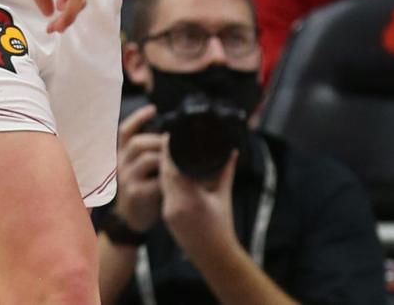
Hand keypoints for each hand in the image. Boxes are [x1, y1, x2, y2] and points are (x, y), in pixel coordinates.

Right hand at [114, 104, 164, 232]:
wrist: (134, 219)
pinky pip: (154, 181)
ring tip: (178, 160)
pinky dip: (167, 178)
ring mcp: (126, 179)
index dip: (138, 118)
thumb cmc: (144, 188)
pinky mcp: (134, 194)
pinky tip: (176, 180)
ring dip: (165, 158)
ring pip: (146, 159)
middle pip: (137, 143)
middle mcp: (121, 163)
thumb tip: (172, 134)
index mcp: (123, 154)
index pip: (125, 131)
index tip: (153, 108)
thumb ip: (152, 152)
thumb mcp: (143, 167)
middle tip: (176, 144)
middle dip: (159, 141)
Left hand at [157, 135, 239, 262]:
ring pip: (162, 183)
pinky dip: (165, 180)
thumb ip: (226, 172)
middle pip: (165, 174)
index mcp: (191, 200)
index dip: (169, 151)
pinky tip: (167, 171)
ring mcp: (169, 213)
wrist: (215, 257)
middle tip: (167, 139)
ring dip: (163, 168)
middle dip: (165, 156)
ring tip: (167, 152)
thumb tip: (231, 151)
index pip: (173, 169)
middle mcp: (176, 206)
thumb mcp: (224, 197)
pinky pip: (163, 192)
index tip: (170, 136)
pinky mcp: (166, 217)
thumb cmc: (223, 227)